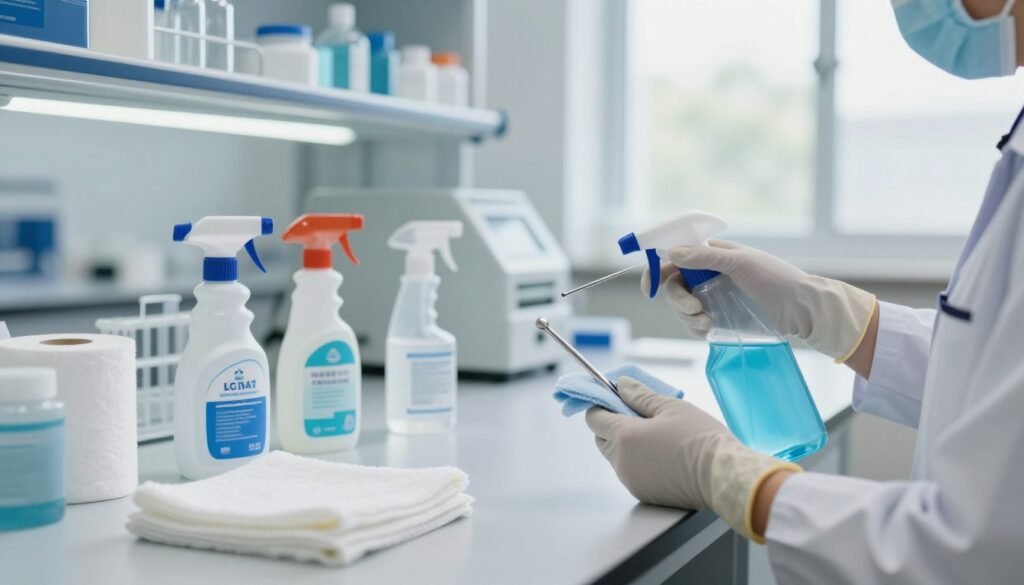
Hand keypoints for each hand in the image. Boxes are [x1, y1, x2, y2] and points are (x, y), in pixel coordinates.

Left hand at [586, 378, 799, 541]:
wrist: (723, 476)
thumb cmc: (700, 438)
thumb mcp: (670, 407)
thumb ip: (640, 395)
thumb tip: (621, 385)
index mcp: (624, 437)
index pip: (595, 418)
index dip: (602, 405)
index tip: (614, 399)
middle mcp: (621, 462)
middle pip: (602, 439)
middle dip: (612, 426)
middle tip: (639, 416)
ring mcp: (631, 481)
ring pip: (616, 457)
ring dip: (626, 445)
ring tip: (656, 436)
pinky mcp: (643, 494)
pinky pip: (631, 473)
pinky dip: (639, 463)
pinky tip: (663, 455)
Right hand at [641, 240, 875, 361]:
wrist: (802, 310)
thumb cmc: (776, 279)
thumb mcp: (740, 263)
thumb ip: (704, 257)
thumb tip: (671, 253)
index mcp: (712, 255)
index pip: (675, 257)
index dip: (658, 269)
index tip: (650, 285)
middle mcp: (708, 275)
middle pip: (673, 285)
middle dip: (677, 299)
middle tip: (694, 309)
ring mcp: (713, 298)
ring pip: (681, 307)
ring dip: (686, 316)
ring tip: (706, 322)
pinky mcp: (719, 319)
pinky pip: (693, 324)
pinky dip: (694, 328)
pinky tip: (709, 329)